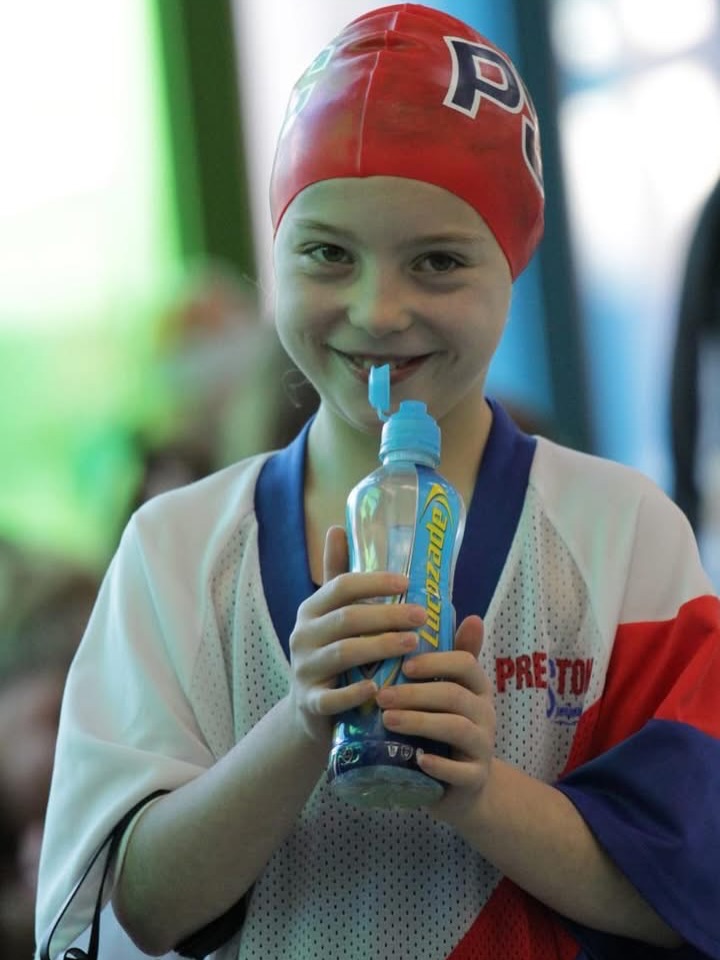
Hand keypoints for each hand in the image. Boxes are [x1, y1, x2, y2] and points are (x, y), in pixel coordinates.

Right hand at [287, 526, 426, 744]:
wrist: (310, 712)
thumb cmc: (334, 654)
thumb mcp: (334, 615)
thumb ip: (339, 576)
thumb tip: (339, 527)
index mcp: (312, 610)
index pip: (340, 586)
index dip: (373, 582)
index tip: (406, 582)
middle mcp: (303, 635)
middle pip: (347, 618)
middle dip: (387, 615)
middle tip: (422, 615)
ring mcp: (304, 669)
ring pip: (343, 653)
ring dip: (380, 646)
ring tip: (413, 644)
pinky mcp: (310, 702)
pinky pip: (332, 697)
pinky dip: (354, 692)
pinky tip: (378, 688)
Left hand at [375, 614, 495, 817]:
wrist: (461, 785)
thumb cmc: (443, 727)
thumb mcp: (443, 690)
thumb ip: (442, 657)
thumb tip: (459, 614)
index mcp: (476, 687)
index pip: (465, 663)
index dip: (435, 662)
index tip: (404, 665)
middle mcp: (485, 713)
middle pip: (454, 695)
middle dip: (416, 694)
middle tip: (382, 696)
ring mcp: (483, 747)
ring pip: (456, 728)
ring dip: (420, 722)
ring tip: (387, 720)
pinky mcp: (475, 779)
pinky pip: (462, 771)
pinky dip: (439, 765)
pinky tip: (417, 759)